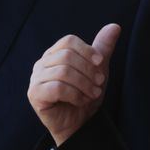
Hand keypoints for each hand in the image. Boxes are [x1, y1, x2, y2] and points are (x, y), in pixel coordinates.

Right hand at [28, 24, 120, 145]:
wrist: (79, 124)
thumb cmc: (86, 95)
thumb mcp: (99, 70)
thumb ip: (103, 48)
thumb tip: (115, 26)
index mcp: (55, 54)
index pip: (69, 41)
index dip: (87, 51)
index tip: (101, 64)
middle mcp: (42, 63)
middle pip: (67, 56)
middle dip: (88, 70)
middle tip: (99, 83)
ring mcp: (36, 79)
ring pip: (63, 72)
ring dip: (84, 84)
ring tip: (93, 94)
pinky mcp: (35, 94)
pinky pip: (56, 88)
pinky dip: (74, 94)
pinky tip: (81, 101)